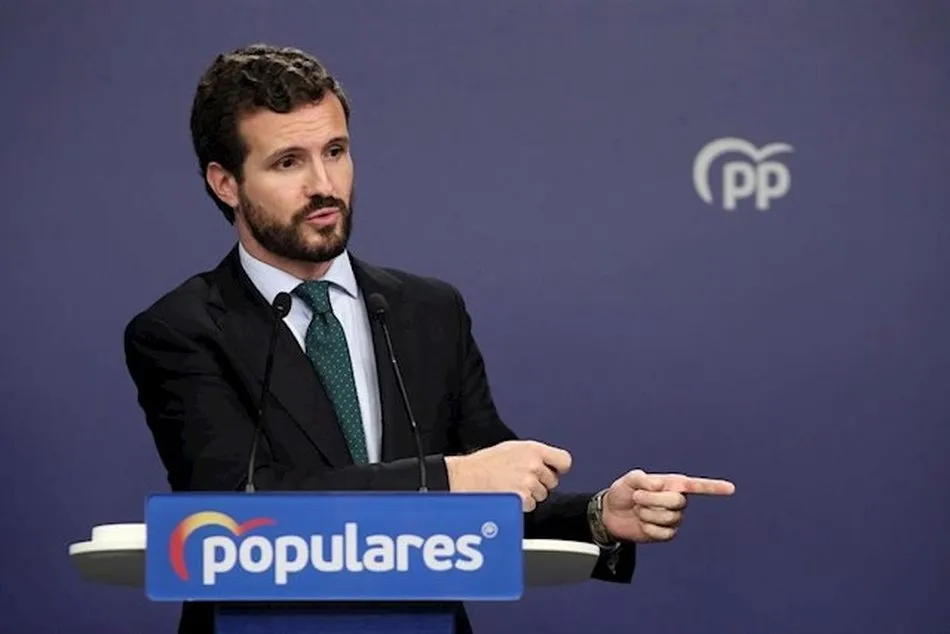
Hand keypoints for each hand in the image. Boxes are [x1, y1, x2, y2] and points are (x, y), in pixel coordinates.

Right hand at [446, 440, 571, 510]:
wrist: (467, 477)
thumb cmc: (484, 463)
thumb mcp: (512, 448)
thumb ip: (533, 454)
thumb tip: (548, 462)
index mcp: (533, 449)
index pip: (564, 461)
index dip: (559, 468)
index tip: (555, 471)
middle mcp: (534, 465)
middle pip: (553, 481)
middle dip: (541, 483)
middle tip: (522, 480)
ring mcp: (529, 483)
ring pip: (542, 495)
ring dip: (531, 494)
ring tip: (512, 486)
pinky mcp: (522, 498)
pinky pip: (531, 505)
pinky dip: (522, 504)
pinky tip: (509, 495)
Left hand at [601, 469, 734, 542]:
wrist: (612, 514)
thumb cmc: (623, 492)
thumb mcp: (629, 480)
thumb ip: (642, 479)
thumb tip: (657, 486)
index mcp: (672, 484)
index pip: (697, 486)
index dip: (714, 488)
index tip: (731, 489)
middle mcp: (677, 501)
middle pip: (677, 502)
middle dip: (653, 500)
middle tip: (637, 497)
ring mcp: (673, 518)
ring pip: (669, 518)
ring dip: (647, 513)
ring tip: (638, 509)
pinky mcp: (666, 534)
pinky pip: (663, 533)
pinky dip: (648, 528)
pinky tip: (641, 523)